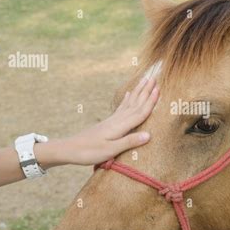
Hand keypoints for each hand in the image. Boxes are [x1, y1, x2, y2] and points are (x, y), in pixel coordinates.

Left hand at [39, 78, 158, 166]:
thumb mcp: (110, 150)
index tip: (159, 89)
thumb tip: (149, 135)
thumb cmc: (89, 152)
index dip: (150, 102)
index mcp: (120, 126)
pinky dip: (127, 99)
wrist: (70, 149)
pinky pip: (121, 108)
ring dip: (138, 92)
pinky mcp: (108, 122)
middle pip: (135, 103)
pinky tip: (129, 93)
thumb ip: (129, 142)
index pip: (139, 112)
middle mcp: (117, 120)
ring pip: (129, 103)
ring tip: (145, 81)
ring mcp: (112, 120)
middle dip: (146, 91)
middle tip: (155, 78)